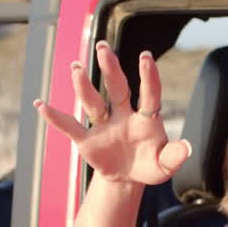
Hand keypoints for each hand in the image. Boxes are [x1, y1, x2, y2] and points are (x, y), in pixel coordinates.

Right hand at [34, 40, 190, 185]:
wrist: (127, 178)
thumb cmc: (149, 165)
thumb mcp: (164, 165)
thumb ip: (174, 156)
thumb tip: (186, 147)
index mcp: (146, 118)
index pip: (149, 93)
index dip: (148, 76)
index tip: (146, 56)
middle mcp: (123, 114)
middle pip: (116, 88)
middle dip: (110, 68)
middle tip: (103, 47)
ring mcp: (104, 125)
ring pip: (93, 101)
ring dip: (83, 85)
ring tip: (76, 68)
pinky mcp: (87, 139)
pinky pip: (70, 126)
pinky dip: (55, 117)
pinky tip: (41, 105)